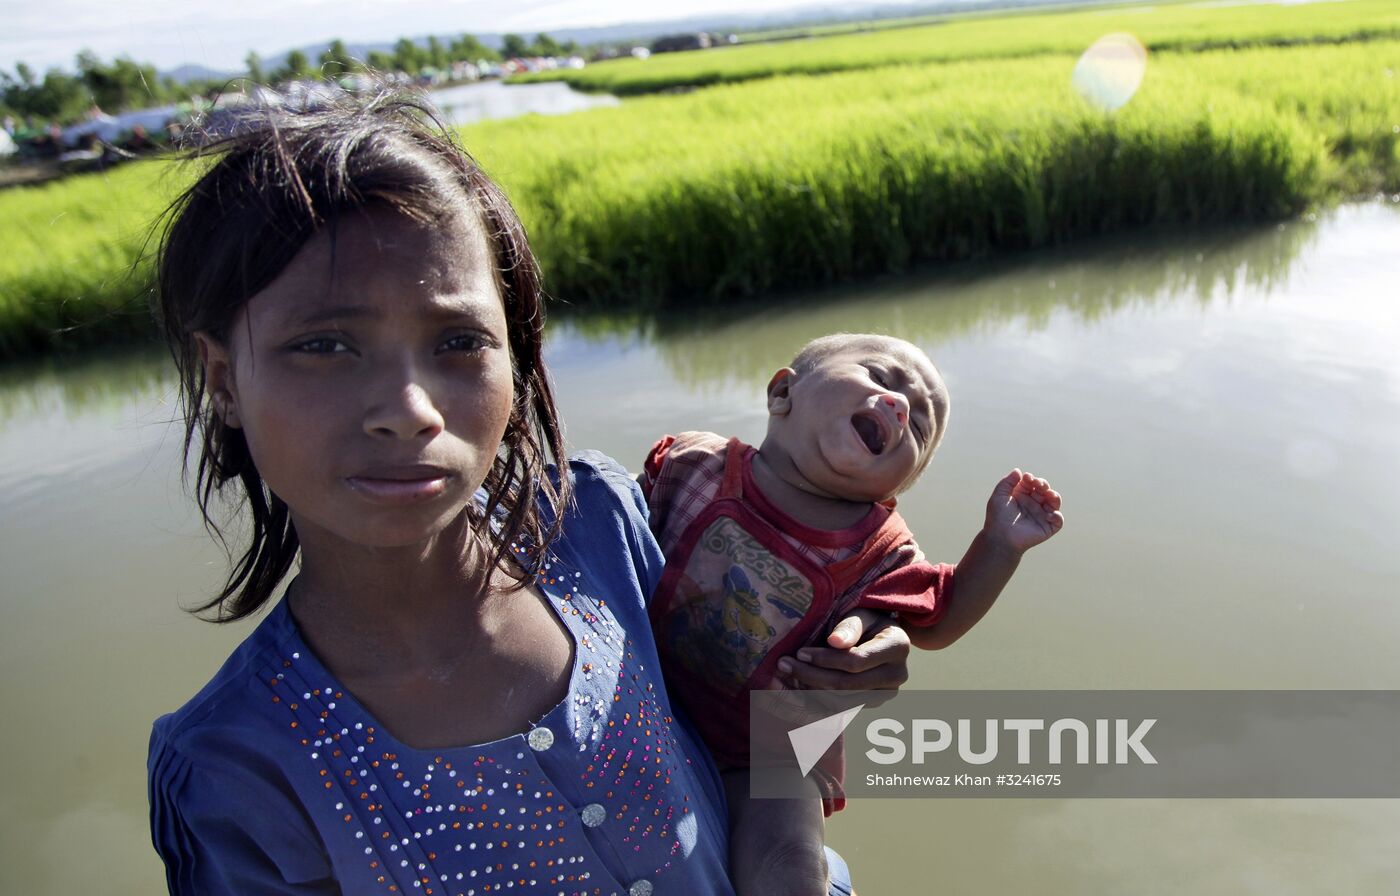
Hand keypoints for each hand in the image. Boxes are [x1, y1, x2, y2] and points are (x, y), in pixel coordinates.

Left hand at [774, 608, 910, 701]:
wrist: (880, 635)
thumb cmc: (866, 620)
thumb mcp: (859, 614)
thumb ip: (848, 626)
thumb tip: (834, 642)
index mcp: (898, 647)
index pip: (855, 662)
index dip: (824, 660)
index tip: (800, 652)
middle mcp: (897, 675)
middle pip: (846, 685)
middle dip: (811, 676)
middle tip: (783, 664)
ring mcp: (885, 694)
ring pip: (841, 702)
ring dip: (809, 691)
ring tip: (785, 676)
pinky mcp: (871, 704)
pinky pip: (840, 710)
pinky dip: (815, 702)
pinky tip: (794, 690)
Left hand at [984, 468, 1063, 552]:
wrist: (999, 537)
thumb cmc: (997, 517)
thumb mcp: (999, 496)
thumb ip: (1007, 482)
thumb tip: (1018, 471)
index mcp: (1022, 495)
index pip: (1032, 483)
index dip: (1031, 478)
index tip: (1027, 477)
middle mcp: (1033, 503)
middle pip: (1044, 489)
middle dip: (1043, 484)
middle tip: (1038, 484)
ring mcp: (1041, 515)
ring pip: (1054, 502)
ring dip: (1054, 496)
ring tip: (1049, 494)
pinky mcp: (1047, 527)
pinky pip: (1058, 520)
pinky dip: (1057, 516)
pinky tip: (1048, 514)